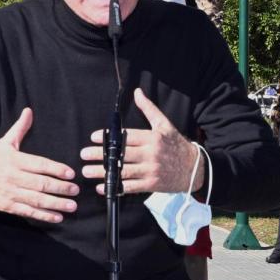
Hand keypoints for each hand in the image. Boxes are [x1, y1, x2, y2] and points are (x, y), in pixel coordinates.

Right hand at [0, 108, 78, 223]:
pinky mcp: (7, 206)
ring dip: (56, 203)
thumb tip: (29, 111)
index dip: (56, 169)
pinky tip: (57, 217)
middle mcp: (13, 177)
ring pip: (37, 199)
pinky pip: (28, 211)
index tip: (70, 173)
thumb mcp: (5, 142)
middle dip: (60, 188)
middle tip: (75, 190)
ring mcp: (10, 193)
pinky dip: (43, 215)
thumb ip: (20, 128)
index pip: (39, 165)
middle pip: (41, 183)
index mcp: (14, 160)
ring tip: (72, 205)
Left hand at [80, 89, 203, 195]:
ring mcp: (151, 170)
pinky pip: (130, 187)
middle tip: (83, 155)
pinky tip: (102, 187)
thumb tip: (137, 92)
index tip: (93, 138)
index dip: (108, 137)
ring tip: (87, 171)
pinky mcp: (152, 184)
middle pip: (121, 154)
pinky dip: (115, 188)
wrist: (196, 169)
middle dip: (100, 155)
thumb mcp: (164, 124)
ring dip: (103, 172)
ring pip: (123, 171)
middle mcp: (151, 154)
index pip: (126, 136)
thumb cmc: (177, 145)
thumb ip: (149, 109)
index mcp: (152, 138)